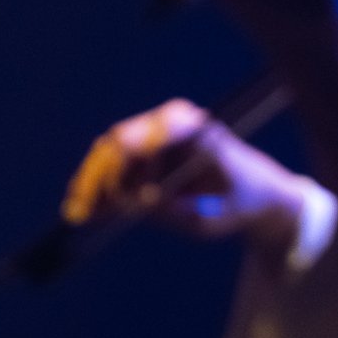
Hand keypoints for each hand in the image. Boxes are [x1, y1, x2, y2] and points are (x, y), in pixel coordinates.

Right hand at [61, 99, 308, 248]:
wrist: (257, 192)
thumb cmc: (239, 203)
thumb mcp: (212, 217)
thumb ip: (174, 211)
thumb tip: (135, 203)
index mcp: (193, 129)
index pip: (145, 138)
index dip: (121, 166)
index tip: (111, 195)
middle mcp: (172, 120)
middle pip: (119, 142)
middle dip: (97, 178)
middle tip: (80, 211)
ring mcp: (158, 129)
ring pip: (111, 151)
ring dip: (95, 182)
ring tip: (81, 213)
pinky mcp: (149, 144)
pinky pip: (116, 160)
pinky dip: (101, 183)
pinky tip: (88, 209)